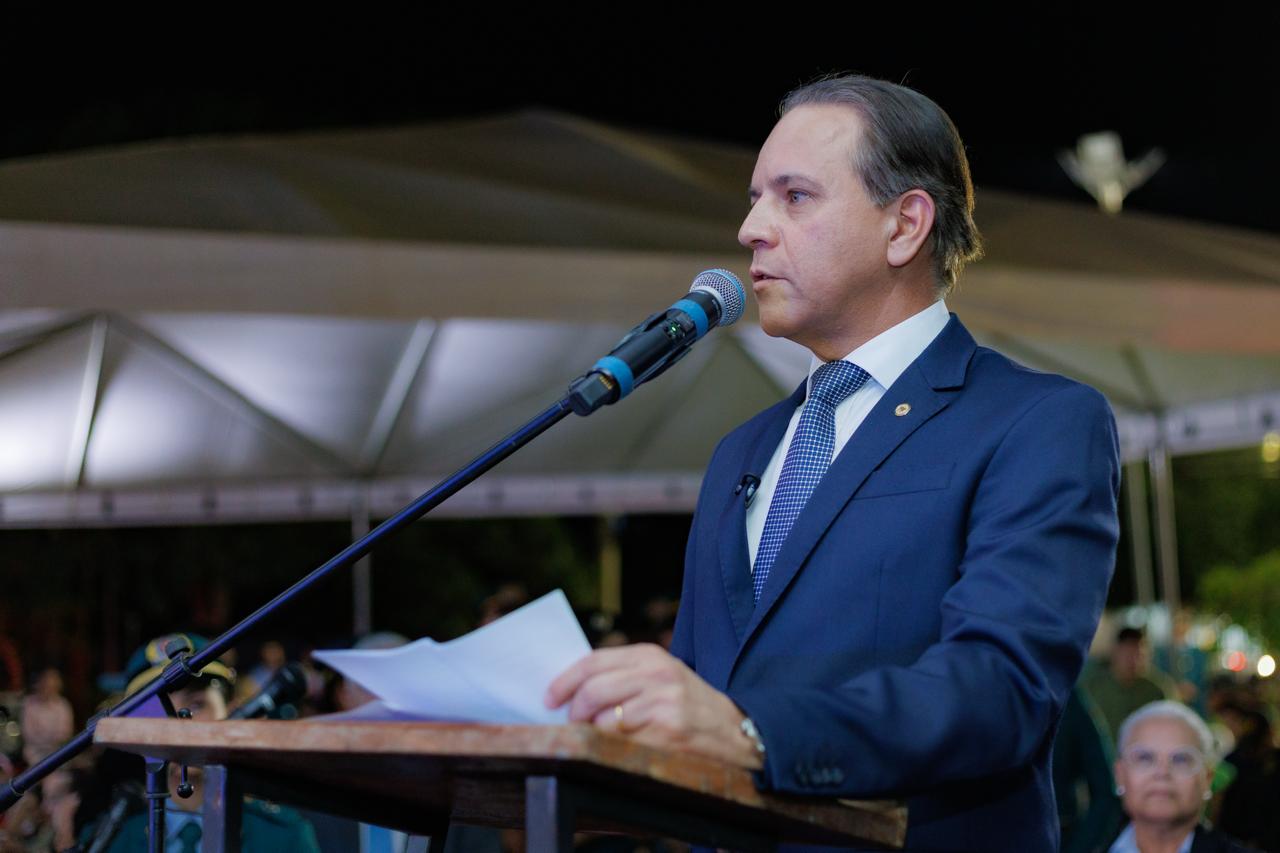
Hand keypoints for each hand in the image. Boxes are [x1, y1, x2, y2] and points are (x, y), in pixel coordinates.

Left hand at [545, 643, 762, 769]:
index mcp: (651, 656)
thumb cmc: (689, 705)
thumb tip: (572, 689)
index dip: (564, 680)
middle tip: (571, 721)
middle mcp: (657, 675)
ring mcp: (663, 703)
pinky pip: (622, 741)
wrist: (736, 731)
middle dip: (573, 710)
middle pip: (593, 689)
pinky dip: (611, 746)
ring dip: (592, 731)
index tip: (549, 697)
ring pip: (603, 718)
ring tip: (596, 735)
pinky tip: (617, 748)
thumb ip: (624, 675)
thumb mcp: (662, 677)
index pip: (593, 661)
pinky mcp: (668, 732)